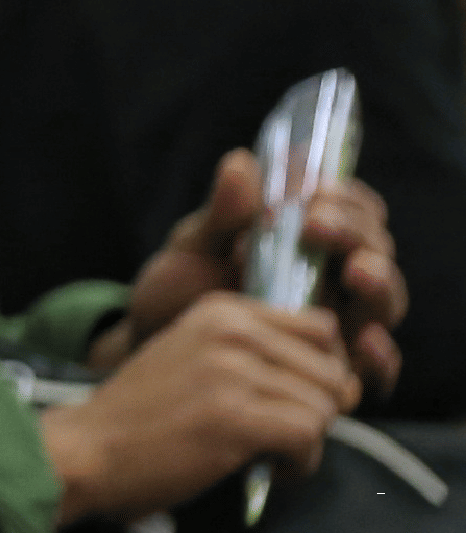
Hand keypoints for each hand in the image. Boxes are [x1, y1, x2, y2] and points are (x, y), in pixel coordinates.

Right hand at [46, 291, 355, 524]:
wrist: (84, 451)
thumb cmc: (140, 415)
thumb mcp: (192, 357)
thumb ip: (255, 354)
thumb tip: (347, 384)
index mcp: (221, 310)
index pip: (321, 328)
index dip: (322, 369)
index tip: (293, 399)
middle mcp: (231, 330)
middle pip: (331, 370)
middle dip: (318, 410)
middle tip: (281, 436)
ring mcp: (232, 371)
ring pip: (325, 406)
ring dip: (308, 441)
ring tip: (271, 455)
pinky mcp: (236, 416)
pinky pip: (309, 436)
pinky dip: (301, 464)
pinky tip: (271, 470)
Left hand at [103, 148, 403, 398]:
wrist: (150, 350)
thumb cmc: (176, 291)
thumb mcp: (192, 248)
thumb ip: (221, 213)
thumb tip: (239, 162)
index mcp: (308, 239)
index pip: (353, 208)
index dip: (345, 197)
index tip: (313, 192)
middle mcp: (334, 278)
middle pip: (376, 250)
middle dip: (356, 233)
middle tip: (318, 226)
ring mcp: (339, 323)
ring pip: (383, 302)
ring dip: (379, 283)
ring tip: (356, 271)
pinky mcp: (334, 369)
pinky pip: (376, 367)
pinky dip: (382, 356)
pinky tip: (364, 343)